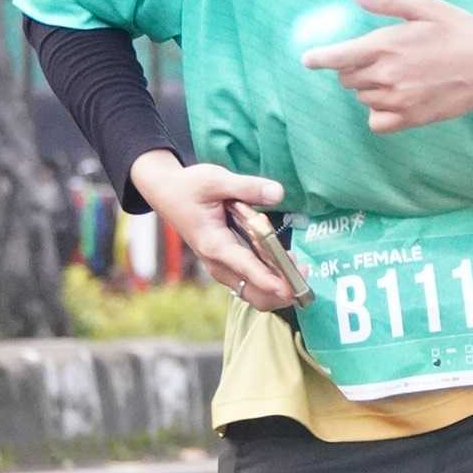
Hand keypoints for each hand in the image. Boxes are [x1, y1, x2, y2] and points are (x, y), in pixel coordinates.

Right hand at [130, 152, 293, 309]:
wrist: (167, 193)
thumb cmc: (190, 187)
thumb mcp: (216, 179)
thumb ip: (248, 187)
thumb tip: (278, 193)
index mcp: (213, 244)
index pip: (244, 267)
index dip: (267, 279)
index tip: (287, 289)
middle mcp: (217, 263)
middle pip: (252, 293)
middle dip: (281, 290)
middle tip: (305, 271)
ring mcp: (222, 268)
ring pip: (254, 293)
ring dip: (279, 286)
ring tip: (301, 267)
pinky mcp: (227, 265)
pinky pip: (252, 283)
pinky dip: (271, 279)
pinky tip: (287, 262)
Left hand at [302, 0, 472, 133]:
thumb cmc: (459, 31)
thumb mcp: (424, 6)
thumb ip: (385, 1)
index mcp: (385, 45)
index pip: (336, 57)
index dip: (319, 58)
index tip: (309, 59)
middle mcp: (386, 75)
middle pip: (347, 79)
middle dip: (354, 69)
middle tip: (379, 59)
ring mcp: (397, 100)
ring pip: (362, 98)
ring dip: (368, 88)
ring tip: (396, 76)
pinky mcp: (409, 119)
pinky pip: (376, 122)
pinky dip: (379, 113)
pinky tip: (394, 100)